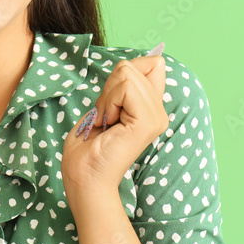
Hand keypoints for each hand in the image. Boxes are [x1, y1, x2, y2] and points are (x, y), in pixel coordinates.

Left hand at [61, 53, 168, 212]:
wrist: (84, 181)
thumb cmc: (86, 150)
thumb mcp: (104, 106)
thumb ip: (120, 86)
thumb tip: (130, 64)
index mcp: (151, 109)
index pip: (153, 63)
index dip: (124, 74)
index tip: (110, 105)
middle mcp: (159, 113)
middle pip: (134, 65)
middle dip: (109, 88)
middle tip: (104, 119)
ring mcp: (156, 117)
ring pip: (127, 73)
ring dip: (107, 97)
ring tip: (106, 124)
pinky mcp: (147, 122)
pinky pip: (125, 87)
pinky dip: (108, 102)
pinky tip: (107, 125)